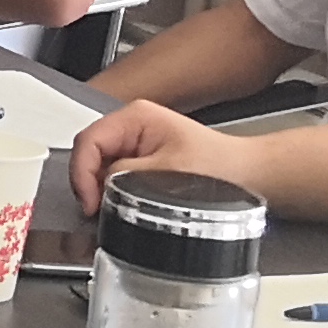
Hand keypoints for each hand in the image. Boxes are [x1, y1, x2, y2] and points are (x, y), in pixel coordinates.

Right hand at [60, 93, 243, 214]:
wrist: (245, 176)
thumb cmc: (219, 167)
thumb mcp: (168, 172)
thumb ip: (127, 177)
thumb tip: (100, 189)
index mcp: (135, 117)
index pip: (88, 141)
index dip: (82, 174)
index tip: (89, 203)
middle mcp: (131, 126)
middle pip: (88, 154)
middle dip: (88, 184)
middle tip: (96, 210)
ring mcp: (133, 143)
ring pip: (97, 167)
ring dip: (99, 190)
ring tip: (109, 209)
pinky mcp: (139, 161)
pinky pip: (111, 176)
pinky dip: (110, 193)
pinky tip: (119, 205)